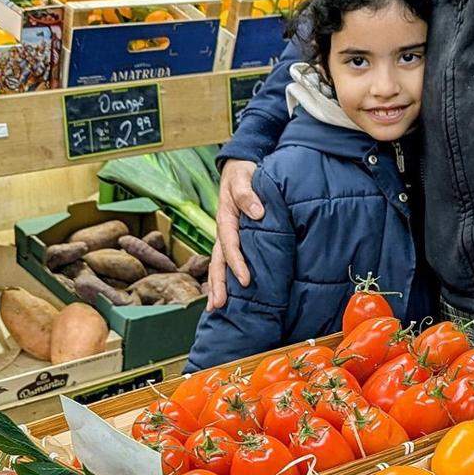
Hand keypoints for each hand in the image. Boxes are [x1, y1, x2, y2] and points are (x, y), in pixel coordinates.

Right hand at [206, 159, 263, 308]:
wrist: (238, 167)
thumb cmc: (242, 173)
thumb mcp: (244, 177)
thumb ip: (248, 193)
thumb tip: (257, 212)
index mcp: (226, 218)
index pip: (230, 245)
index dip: (237, 263)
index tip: (245, 280)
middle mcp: (223, 230)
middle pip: (218, 261)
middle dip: (217, 284)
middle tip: (218, 305)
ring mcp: (226, 236)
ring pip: (219, 264)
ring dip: (216, 285)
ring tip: (216, 307)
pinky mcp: (232, 238)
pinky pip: (226, 259)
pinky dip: (224, 277)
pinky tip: (227, 292)